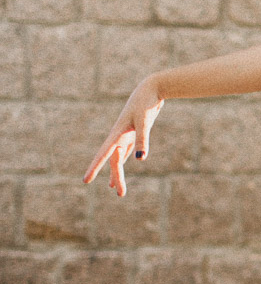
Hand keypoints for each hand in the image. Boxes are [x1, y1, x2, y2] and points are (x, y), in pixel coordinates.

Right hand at [83, 78, 164, 196]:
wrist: (152, 89)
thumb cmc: (146, 103)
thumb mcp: (145, 121)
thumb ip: (143, 140)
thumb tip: (140, 160)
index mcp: (117, 133)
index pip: (103, 154)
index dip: (94, 168)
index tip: (85, 181)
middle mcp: (118, 136)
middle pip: (114, 161)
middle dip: (116, 177)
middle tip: (121, 195)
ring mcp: (126, 134)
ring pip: (119, 158)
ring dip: (118, 173)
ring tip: (117, 191)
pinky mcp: (134, 133)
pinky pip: (126, 151)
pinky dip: (124, 160)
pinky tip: (122, 166)